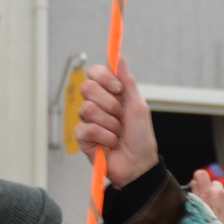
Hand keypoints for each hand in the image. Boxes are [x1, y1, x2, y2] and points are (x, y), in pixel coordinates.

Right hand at [76, 63, 158, 186]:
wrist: (138, 164)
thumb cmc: (141, 137)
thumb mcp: (139, 107)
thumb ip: (128, 82)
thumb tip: (120, 59)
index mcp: (110, 94)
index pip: (94, 73)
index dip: (104, 77)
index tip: (118, 89)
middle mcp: (96, 104)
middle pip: (87, 87)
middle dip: (109, 103)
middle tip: (120, 116)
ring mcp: (87, 120)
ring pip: (88, 108)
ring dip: (110, 124)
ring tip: (118, 133)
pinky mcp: (82, 137)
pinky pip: (87, 128)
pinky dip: (104, 137)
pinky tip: (110, 144)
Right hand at [190, 169, 223, 223]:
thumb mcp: (193, 211)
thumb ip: (194, 194)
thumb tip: (195, 183)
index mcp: (206, 193)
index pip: (201, 174)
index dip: (198, 178)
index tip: (198, 184)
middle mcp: (219, 193)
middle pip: (213, 184)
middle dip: (210, 191)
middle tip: (207, 203)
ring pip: (222, 194)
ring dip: (219, 200)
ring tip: (216, 213)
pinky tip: (223, 216)